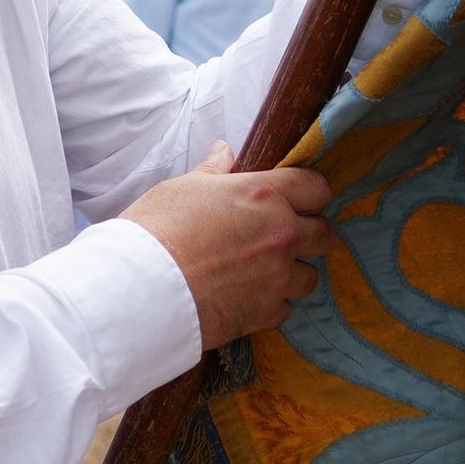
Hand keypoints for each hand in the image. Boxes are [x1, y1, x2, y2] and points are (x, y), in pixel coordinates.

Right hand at [121, 142, 337, 349]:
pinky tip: (245, 295)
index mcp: (263, 196)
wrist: (140, 287)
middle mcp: (281, 234)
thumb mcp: (182, 188)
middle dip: (308, 233)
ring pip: (310, 276)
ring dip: (292, 272)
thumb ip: (214, 172)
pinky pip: (286, 307)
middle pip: (324, 234)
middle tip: (280, 236)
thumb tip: (225, 151)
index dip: (309, 191)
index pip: (316, 187)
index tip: (298, 197)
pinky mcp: (266, 312)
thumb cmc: (155, 229)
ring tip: (262, 271)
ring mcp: (278, 276)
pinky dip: (271, 302)